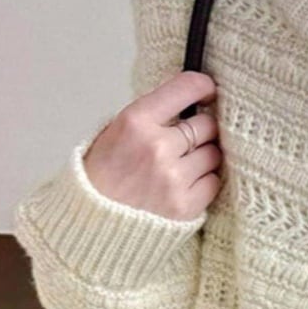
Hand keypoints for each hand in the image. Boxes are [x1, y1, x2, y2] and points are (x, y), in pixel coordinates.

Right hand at [82, 70, 223, 221]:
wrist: (94, 222)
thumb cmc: (103, 176)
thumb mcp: (116, 131)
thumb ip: (151, 116)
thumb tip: (189, 102)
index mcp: (136, 121)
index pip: (184, 88)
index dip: (203, 86)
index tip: (208, 91)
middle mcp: (157, 147)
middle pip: (206, 125)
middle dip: (201, 129)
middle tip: (188, 139)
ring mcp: (174, 178)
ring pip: (213, 154)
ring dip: (203, 157)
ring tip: (182, 165)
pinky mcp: (186, 205)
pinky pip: (213, 182)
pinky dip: (204, 182)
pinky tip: (185, 184)